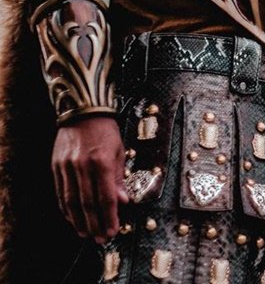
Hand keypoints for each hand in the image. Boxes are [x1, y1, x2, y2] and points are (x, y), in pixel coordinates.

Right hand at [51, 115, 127, 243]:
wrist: (82, 111)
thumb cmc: (106, 131)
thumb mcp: (119, 151)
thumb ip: (120, 178)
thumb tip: (123, 201)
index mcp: (102, 163)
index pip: (105, 197)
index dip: (109, 217)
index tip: (112, 231)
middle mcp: (82, 167)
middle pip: (87, 204)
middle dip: (95, 224)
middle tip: (100, 238)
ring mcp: (66, 167)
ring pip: (71, 201)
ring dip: (78, 220)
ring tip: (86, 233)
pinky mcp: (56, 166)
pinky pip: (61, 192)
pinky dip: (66, 208)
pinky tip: (72, 217)